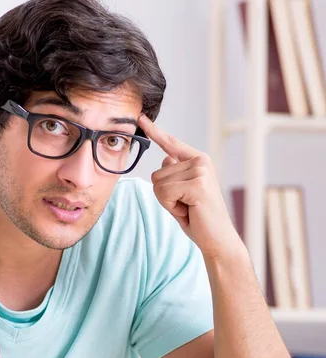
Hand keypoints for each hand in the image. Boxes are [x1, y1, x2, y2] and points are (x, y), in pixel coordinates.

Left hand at [138, 114, 243, 259]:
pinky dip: (171, 207)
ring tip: (188, 208)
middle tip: (186, 205)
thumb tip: (166, 159)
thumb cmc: (198, 218)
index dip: (154, 131)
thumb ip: (174, 175)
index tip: (140, 117)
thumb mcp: (181, 193)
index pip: (171, 143)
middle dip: (164, 195)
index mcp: (198, 161)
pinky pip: (164, 193)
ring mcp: (200, 171)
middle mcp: (201, 161)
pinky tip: (189, 211)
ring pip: (158, 184)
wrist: (217, 239)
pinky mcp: (197, 184)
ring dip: (168, 202)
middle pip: (156, 174)